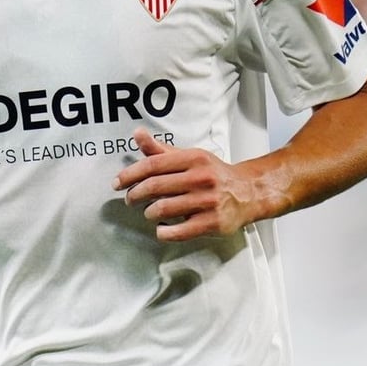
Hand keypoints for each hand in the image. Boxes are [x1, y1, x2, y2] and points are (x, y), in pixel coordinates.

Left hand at [113, 128, 267, 241]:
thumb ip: (160, 150)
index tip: (117, 183)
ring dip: (148, 212)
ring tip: (148, 212)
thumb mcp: (189, 157)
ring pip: (163, 208)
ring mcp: (208, 201)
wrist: (249, 192)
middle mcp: (201, 178)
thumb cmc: (213, 174)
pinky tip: (161, 228)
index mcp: (194, 158)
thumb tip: (137, 134)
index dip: (130, 174)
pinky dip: (163, 231)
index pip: (152, 165)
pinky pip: (178, 231)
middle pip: (154, 187)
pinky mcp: (213, 223)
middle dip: (135, 194)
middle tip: (129, 199)